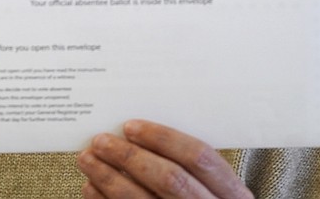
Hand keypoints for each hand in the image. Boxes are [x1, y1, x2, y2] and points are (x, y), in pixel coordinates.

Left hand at [77, 120, 252, 197]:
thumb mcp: (213, 187)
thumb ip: (187, 163)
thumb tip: (135, 131)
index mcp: (231, 193)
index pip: (199, 157)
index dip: (163, 138)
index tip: (130, 126)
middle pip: (170, 179)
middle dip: (130, 157)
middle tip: (101, 141)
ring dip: (109, 178)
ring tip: (88, 159)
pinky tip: (91, 187)